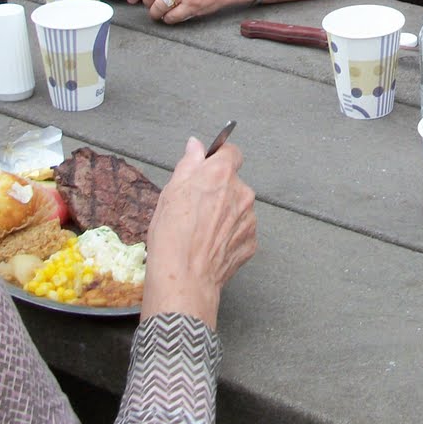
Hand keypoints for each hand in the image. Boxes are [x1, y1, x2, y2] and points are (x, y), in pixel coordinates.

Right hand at [141, 136, 256, 328]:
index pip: (231, 152)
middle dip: (219, 191)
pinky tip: (210, 245)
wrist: (184, 277)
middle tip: (196, 209)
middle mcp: (242, 192)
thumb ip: (189, 164)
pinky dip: (229, 236)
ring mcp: (249, 218)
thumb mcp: (170, 192)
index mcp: (221, 174)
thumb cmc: (172, 236)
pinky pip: (241, 231)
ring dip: (225, 215)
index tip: (209, 168)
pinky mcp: (251, 242)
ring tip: (201, 232)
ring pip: (238, 208)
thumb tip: (195, 146)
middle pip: (234, 183)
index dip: (219, 159)